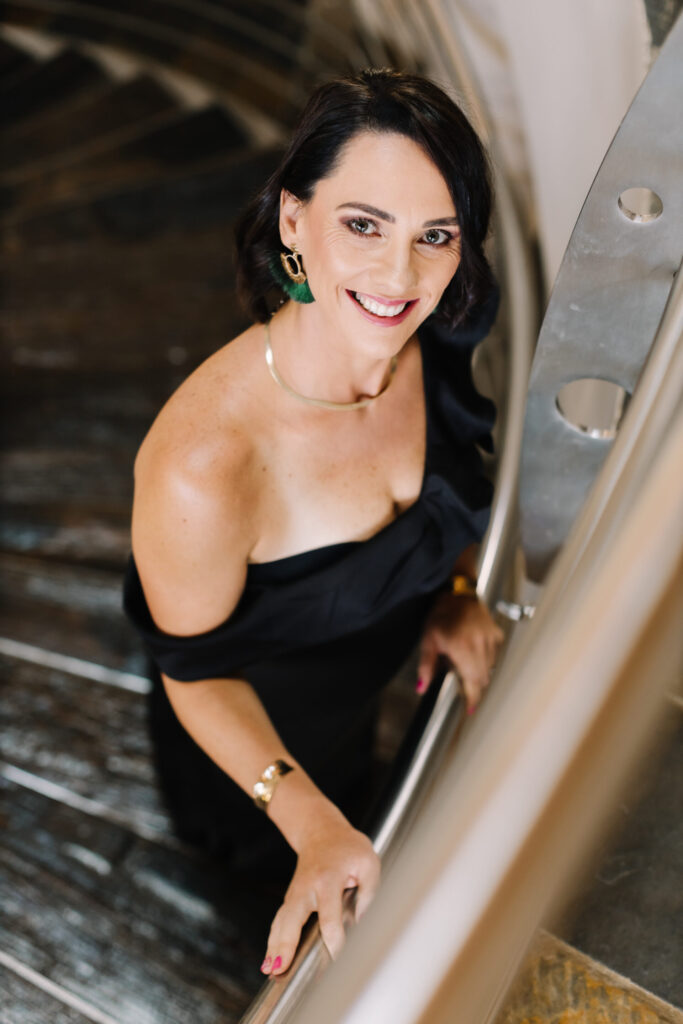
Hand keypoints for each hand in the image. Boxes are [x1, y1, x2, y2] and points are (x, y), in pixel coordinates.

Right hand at [261, 806, 380, 975]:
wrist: (321, 831)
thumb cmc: (347, 847)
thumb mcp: (368, 861)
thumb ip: (369, 892)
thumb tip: (362, 923)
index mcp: (327, 879)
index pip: (329, 916)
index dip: (334, 939)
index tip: (336, 956)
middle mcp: (306, 888)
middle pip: (292, 919)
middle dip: (286, 943)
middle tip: (281, 967)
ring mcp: (294, 894)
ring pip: (281, 922)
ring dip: (274, 947)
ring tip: (270, 971)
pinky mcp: (291, 900)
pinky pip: (280, 922)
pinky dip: (272, 941)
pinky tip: (269, 961)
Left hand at [417, 592, 503, 710]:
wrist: (458, 592)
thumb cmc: (440, 614)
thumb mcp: (428, 640)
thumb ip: (426, 666)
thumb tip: (421, 688)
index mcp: (462, 649)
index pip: (472, 682)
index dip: (473, 699)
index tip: (470, 710)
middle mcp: (480, 646)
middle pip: (482, 678)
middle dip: (472, 684)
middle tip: (461, 681)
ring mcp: (491, 639)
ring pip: (489, 668)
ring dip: (479, 671)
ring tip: (464, 659)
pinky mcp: (497, 634)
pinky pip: (494, 655)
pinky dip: (485, 658)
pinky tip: (474, 648)